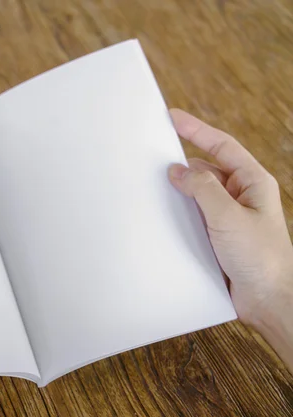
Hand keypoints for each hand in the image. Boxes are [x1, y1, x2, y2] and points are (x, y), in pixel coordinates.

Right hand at [168, 109, 292, 369]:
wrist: (268, 300)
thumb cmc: (261, 258)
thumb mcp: (229, 216)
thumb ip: (203, 189)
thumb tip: (178, 170)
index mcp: (253, 182)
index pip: (221, 145)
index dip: (196, 129)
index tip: (172, 117)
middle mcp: (241, 196)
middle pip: (207, 167)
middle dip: (183, 161)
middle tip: (155, 153)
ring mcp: (229, 216)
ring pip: (198, 193)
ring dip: (180, 190)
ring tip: (155, 185)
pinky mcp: (217, 235)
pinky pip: (194, 215)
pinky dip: (179, 212)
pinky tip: (164, 215)